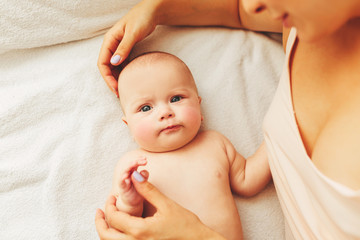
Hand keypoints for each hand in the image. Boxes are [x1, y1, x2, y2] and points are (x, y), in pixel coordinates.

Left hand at [95, 171, 225, 239]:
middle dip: (100, 222)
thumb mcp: (166, 205)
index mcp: (139, 231)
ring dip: (106, 232)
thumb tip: (134, 176)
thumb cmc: (185, 225)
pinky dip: (116, 238)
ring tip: (107, 219)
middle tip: (100, 211)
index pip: (113, 218)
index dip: (109, 205)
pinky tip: (121, 230)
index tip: (112, 196)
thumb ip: (147, 190)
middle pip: (106, 236)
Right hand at [97, 0, 157, 96]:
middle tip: (120, 93)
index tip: (115, 88)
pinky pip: (122, 63)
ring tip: (124, 89)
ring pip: (114, 66)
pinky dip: (124, 72)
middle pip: (107, 67)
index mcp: (109, 40)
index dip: (107, 77)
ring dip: (117, 78)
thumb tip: (114, 62)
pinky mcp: (126, 49)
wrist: (151, 11)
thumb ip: (124, 47)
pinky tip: (129, 80)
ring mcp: (119, 47)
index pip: (102, 63)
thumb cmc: (141, 19)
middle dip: (111, 80)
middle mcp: (112, 45)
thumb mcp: (133, 33)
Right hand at [115, 157, 146, 214]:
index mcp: (133, 172)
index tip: (145, 158)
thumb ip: (144, 177)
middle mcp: (128, 174)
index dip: (139, 159)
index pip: (135, 163)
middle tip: (144, 160)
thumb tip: (143, 171)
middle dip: (136, 161)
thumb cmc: (138, 191)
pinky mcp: (122, 188)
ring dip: (130, 166)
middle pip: (130, 165)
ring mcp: (124, 180)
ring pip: (125, 171)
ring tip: (135, 163)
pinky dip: (122, 177)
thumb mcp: (144, 183)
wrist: (132, 203)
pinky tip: (126, 175)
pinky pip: (121, 182)